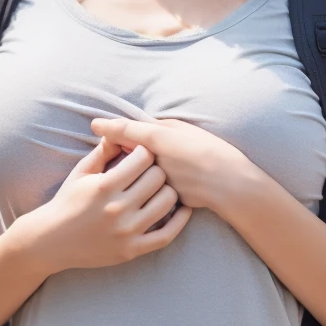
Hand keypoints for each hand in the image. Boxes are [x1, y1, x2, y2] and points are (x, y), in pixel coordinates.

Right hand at [19, 136, 192, 274]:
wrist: (51, 241)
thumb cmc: (67, 202)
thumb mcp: (81, 172)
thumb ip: (102, 151)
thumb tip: (119, 131)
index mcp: (105, 186)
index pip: (143, 158)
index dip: (145, 152)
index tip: (143, 154)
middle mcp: (117, 208)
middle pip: (158, 178)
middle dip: (157, 169)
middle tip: (154, 171)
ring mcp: (126, 232)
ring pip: (167, 202)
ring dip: (168, 192)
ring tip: (162, 188)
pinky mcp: (131, 250)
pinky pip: (166, 235)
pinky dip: (179, 221)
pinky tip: (182, 210)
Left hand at [90, 116, 245, 213]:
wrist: (230, 185)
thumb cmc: (211, 151)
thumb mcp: (186, 130)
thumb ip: (161, 127)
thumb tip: (143, 128)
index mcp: (157, 139)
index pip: (124, 130)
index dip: (107, 127)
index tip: (95, 125)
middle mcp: (151, 162)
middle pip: (125, 155)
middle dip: (119, 151)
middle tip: (114, 146)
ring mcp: (154, 183)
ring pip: (134, 176)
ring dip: (130, 173)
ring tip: (135, 171)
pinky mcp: (161, 200)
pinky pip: (148, 192)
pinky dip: (145, 189)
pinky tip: (147, 189)